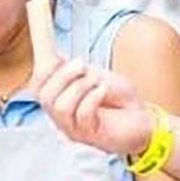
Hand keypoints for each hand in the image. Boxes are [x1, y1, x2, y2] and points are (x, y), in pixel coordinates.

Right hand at [32, 57, 151, 155]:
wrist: (142, 119)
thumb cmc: (117, 98)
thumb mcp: (95, 75)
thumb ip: (74, 68)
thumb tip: (55, 52)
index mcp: (58, 99)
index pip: (37, 83)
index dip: (42, 65)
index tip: (52, 44)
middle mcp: (60, 116)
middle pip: (45, 96)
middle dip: (63, 75)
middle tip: (82, 65)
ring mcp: (73, 129)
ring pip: (61, 107)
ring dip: (80, 87)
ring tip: (97, 82)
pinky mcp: (89, 136)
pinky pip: (83, 114)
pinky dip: (93, 97)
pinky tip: (104, 90)